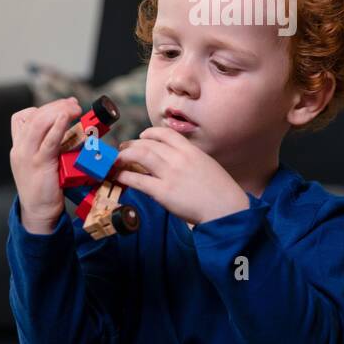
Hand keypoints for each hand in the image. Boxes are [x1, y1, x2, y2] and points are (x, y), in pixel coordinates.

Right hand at [10, 96, 81, 230]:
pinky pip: (48, 142)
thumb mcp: (42, 162)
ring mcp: (28, 156)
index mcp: (19, 146)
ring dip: (58, 111)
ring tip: (73, 108)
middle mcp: (20, 148)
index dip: (43, 108)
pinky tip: (65, 118)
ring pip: (39, 124)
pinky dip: (57, 127)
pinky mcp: (40, 164)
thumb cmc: (44, 187)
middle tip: (72, 103)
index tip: (62, 106)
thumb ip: (50, 146)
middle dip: (55, 106)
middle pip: (34, 116)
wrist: (38, 211)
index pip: (22, 117)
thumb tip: (74, 130)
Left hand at [111, 127, 250, 225]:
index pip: (166, 134)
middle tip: (123, 150)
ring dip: (124, 157)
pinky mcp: (163, 192)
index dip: (150, 133)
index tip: (142, 136)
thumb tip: (174, 162)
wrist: (227, 209)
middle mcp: (179, 158)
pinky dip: (125, 176)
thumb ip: (191, 160)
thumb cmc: (221, 192)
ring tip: (117, 161)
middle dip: (132, 145)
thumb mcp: (208, 166)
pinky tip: (119, 177)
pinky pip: (138, 180)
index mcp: (192, 151)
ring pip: (140, 156)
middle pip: (148, 144)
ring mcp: (170, 174)